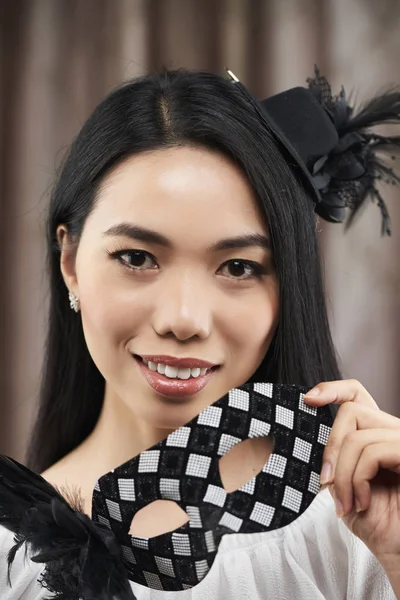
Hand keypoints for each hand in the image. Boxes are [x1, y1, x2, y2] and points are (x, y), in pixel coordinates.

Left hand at [304, 379, 399, 563]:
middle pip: (353, 411)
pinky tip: (361, 502)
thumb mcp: (343, 483)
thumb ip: (332, 457)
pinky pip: (372, 452)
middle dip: (332, 448)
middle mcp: (394, 432)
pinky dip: (357, 479)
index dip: (333, 389)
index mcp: (377, 433)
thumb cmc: (375, 521)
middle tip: (328, 481)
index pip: (356, 394)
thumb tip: (303, 437)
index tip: (309, 399)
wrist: (398, 551)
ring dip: (343, 474)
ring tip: (347, 503)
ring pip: (359, 437)